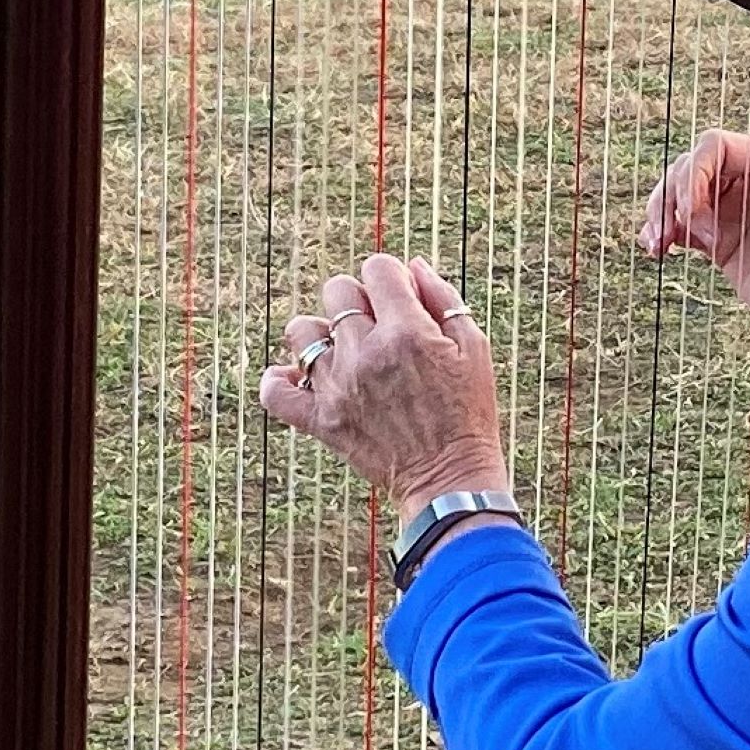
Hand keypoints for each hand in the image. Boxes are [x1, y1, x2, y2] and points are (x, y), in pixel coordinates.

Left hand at [259, 254, 509, 517]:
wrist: (452, 482)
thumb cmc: (469, 413)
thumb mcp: (474, 349)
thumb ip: (443, 299)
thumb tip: (413, 266)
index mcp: (407, 332)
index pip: (377, 268)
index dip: (391, 278)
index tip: (402, 300)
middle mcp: (367, 354)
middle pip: (337, 291)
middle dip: (359, 300)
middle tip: (379, 329)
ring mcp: (339, 388)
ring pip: (301, 331)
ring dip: (321, 335)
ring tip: (345, 354)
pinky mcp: (322, 421)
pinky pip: (275, 392)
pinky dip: (278, 381)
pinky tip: (298, 377)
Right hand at [637, 125, 749, 374]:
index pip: (713, 147)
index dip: (694, 172)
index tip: (692, 209)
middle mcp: (746, 183)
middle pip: (688, 169)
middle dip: (672, 195)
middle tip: (677, 231)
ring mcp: (730, 213)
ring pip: (678, 196)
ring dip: (660, 213)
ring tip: (656, 243)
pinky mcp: (719, 243)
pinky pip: (681, 227)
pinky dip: (663, 234)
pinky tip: (656, 249)